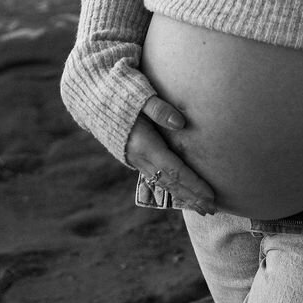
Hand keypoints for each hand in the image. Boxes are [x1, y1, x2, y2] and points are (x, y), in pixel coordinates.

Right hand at [125, 93, 215, 213]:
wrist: (91, 98)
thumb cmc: (119, 93)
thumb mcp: (139, 95)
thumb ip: (159, 108)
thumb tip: (181, 122)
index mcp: (144, 145)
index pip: (174, 171)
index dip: (193, 185)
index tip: (210, 196)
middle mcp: (140, 157)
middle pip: (171, 183)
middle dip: (192, 197)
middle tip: (211, 210)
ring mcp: (136, 159)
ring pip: (163, 183)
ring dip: (183, 195)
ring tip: (200, 207)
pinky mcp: (135, 157)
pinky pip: (156, 178)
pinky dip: (171, 188)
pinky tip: (181, 192)